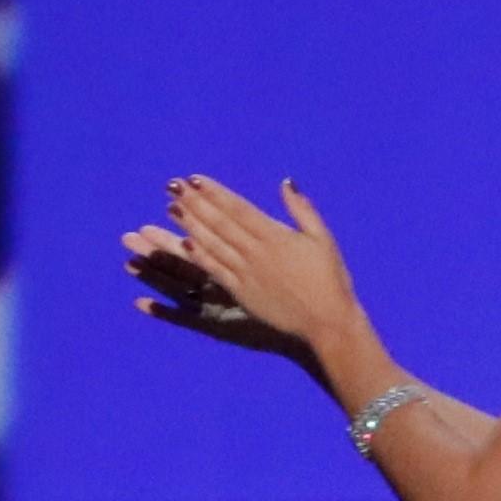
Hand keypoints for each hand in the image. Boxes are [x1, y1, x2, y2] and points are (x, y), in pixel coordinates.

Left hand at [146, 174, 365, 369]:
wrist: (326, 321)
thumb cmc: (329, 278)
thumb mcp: (322, 238)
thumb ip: (302, 209)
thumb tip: (286, 182)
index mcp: (277, 236)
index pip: (238, 209)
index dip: (214, 193)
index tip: (194, 179)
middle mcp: (257, 253)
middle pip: (220, 223)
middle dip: (195, 203)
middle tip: (172, 186)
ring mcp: (247, 274)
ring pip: (212, 244)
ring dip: (190, 225)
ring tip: (171, 208)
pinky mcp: (241, 293)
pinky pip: (216, 271)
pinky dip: (199, 256)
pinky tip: (182, 243)